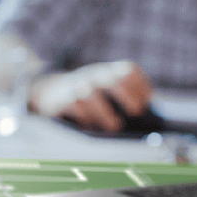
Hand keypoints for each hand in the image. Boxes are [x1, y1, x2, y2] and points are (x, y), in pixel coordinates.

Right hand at [30, 61, 153, 132]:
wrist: (48, 93)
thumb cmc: (86, 101)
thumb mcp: (103, 94)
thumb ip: (122, 102)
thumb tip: (146, 121)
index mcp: (108, 73)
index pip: (128, 70)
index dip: (140, 85)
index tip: (147, 101)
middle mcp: (93, 76)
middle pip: (112, 77)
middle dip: (127, 94)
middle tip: (136, 112)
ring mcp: (76, 86)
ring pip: (90, 94)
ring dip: (105, 113)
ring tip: (115, 126)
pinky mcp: (62, 99)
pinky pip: (74, 106)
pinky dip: (85, 118)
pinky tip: (90, 126)